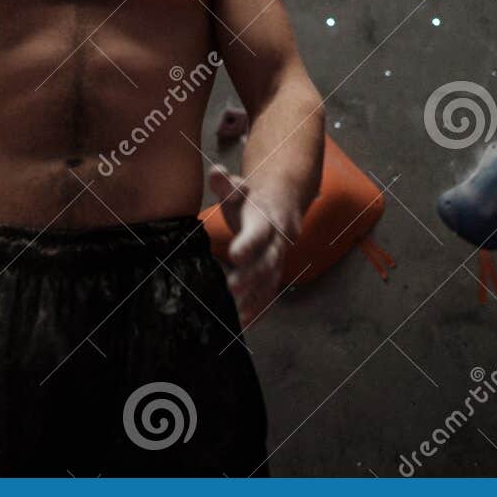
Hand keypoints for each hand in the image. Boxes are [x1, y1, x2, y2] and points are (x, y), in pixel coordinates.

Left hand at [208, 166, 302, 328]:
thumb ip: (225, 183)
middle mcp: (275, 244)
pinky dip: (257, 311)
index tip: (235, 254)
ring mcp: (276, 263)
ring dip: (252, 299)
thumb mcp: (238, 188)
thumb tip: (215, 171)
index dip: (248, 243)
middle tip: (230, 290)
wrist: (280, 209)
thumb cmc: (250, 200)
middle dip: (249, 278)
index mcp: (264, 221)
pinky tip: (242, 325)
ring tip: (233, 314)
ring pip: (267, 283)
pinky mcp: (272, 277)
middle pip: (265, 263)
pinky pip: (267, 296)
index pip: (258, 233)